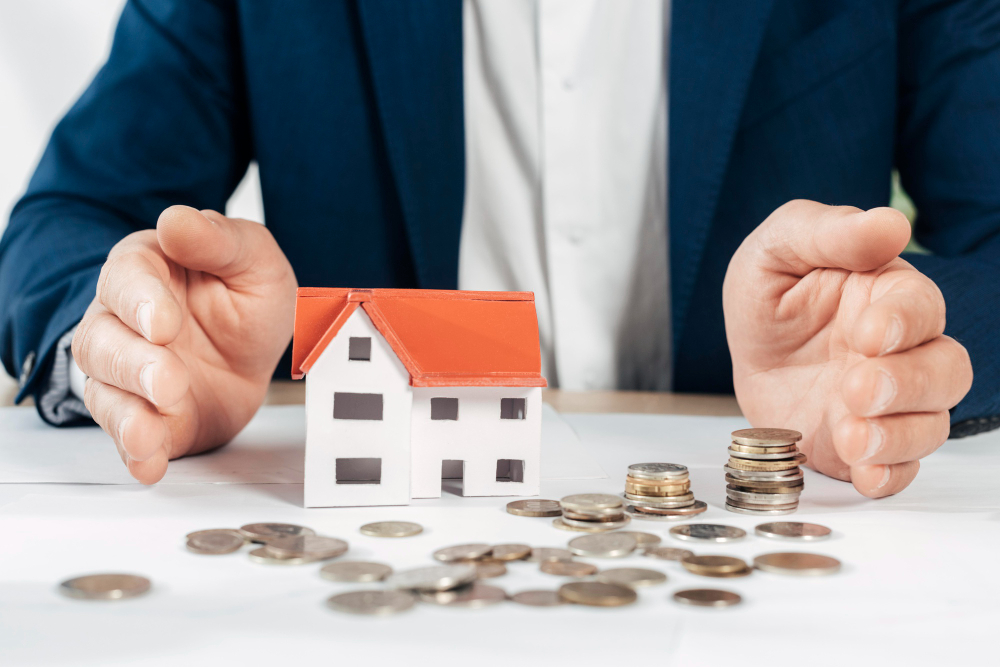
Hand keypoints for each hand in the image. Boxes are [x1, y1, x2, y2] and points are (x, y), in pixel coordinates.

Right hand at [72, 206, 296, 482]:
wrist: (255, 356)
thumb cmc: (245, 300)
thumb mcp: (254, 261)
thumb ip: (219, 241)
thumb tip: (176, 221)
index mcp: (146, 272)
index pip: (125, 280)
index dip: (140, 302)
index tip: (162, 324)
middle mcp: (123, 323)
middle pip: (103, 342)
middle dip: (134, 365)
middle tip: (169, 380)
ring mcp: (127, 374)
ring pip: (105, 391)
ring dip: (126, 414)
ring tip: (150, 431)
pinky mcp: (143, 417)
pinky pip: (126, 436)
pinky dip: (136, 453)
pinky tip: (149, 463)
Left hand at [723, 200, 971, 497]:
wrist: (746, 353)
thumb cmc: (770, 294)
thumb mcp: (778, 249)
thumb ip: (828, 233)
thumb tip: (890, 223)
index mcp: (888, 296)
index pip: (921, 307)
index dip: (902, 322)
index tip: (867, 333)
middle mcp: (902, 351)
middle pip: (944, 370)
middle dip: (907, 383)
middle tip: (857, 387)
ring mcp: (889, 402)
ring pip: (930, 423)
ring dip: (897, 435)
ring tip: (851, 436)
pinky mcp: (869, 443)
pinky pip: (900, 468)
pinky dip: (889, 475)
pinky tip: (866, 475)